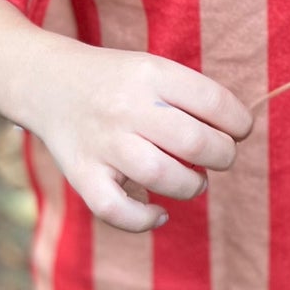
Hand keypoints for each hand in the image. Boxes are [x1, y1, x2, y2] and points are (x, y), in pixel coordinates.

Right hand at [32, 42, 252, 233]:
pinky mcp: (82, 174)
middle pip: (194, 141)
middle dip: (222, 155)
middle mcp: (126, 107)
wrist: (49, 82)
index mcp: (151, 73)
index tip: (241, 130)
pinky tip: (159, 212)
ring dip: (192, 185)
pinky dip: (144, 220)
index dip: (239, 122)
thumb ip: (191, 97)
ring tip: (195, 180)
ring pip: (161, 176)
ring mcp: (102, 142)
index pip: (213, 101)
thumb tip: (235, 134)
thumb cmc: (118, 81)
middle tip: (220, 156)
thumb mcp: (154, 69)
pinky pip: (116, 210)